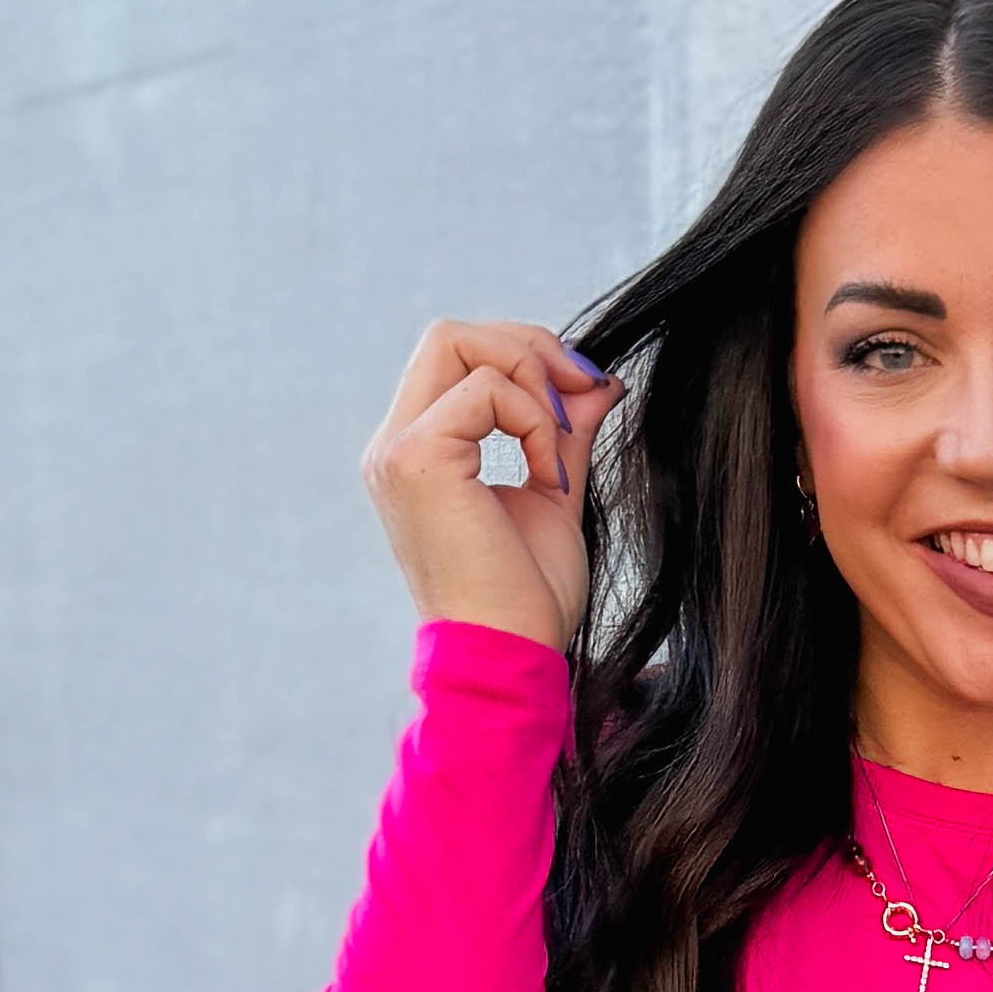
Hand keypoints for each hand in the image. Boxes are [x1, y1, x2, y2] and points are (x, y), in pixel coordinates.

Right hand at [360, 318, 619, 651]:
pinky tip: (549, 476)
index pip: (456, 357)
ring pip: (458, 342)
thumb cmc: (528, 599)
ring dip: (532, 376)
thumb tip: (599, 380)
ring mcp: (397, 452)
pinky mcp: (415, 459)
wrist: (511, 656)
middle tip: (581, 388)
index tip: (581, 394)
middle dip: (527, 347)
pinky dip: (533, 420)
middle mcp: (393, 447)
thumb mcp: (554, 494)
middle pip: (449, 335)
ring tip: (560, 446)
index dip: (523, 357)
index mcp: (418, 453)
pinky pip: (486, 388)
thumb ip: (564, 432)